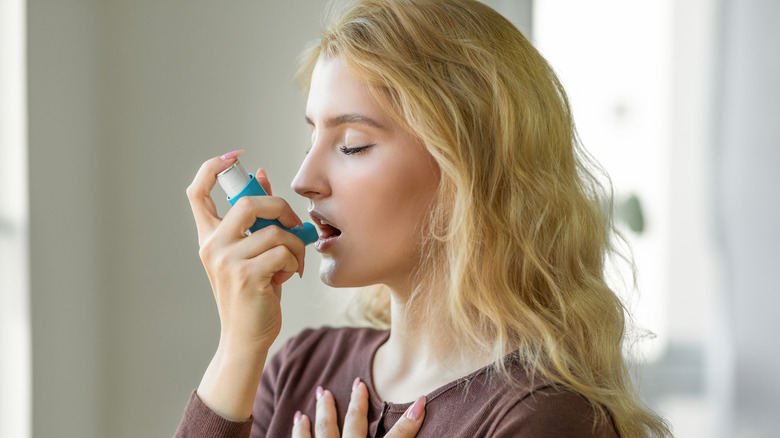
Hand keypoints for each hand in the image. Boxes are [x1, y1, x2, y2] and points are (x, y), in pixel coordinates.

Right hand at [186, 151, 305, 419]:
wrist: (246, 337)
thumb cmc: (253, 293)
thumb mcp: (252, 251)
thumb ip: (257, 218)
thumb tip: (263, 175)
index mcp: (209, 236)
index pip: (197, 192)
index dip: (212, 167)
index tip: (235, 157)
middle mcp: (212, 246)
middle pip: (247, 202)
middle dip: (280, 207)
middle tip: (295, 223)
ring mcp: (226, 261)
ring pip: (274, 231)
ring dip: (296, 245)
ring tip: (294, 261)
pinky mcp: (246, 276)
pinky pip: (283, 252)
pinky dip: (296, 261)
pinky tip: (290, 275)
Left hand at [292, 379, 425, 437]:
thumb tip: (414, 415)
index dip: (410, 420)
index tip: (422, 399)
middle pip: (355, 425)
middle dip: (358, 402)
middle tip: (358, 383)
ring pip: (325, 429)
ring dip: (325, 409)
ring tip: (323, 392)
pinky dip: (300, 430)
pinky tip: (299, 418)